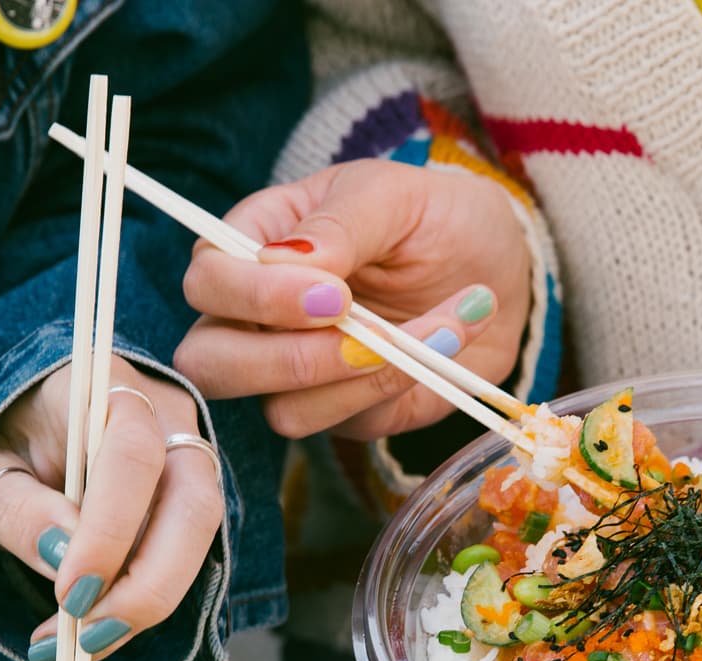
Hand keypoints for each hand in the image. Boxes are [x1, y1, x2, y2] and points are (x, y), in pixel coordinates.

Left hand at [0, 356, 222, 660]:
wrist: (25, 420)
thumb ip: (16, 507)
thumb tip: (61, 555)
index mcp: (102, 387)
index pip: (132, 454)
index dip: (111, 528)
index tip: (70, 593)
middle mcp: (164, 416)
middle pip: (193, 503)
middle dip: (147, 584)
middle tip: (87, 638)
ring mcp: (187, 455)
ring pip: (200, 537)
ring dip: (146, 602)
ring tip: (81, 645)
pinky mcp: (191, 497)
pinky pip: (185, 556)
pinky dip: (140, 604)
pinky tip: (92, 633)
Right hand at [175, 159, 531, 439]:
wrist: (494, 264)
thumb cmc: (431, 216)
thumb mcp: (391, 194)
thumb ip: (338, 224)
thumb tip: (285, 262)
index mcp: (252, 246)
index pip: (207, 281)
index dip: (255, 296)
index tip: (334, 290)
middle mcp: (257, 318)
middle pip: (211, 364)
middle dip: (287, 359)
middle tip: (366, 333)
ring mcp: (295, 374)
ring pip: (280, 411)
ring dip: (361, 378)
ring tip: (438, 327)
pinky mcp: (344, 411)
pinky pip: (348, 425)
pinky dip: (401, 387)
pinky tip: (446, 342)